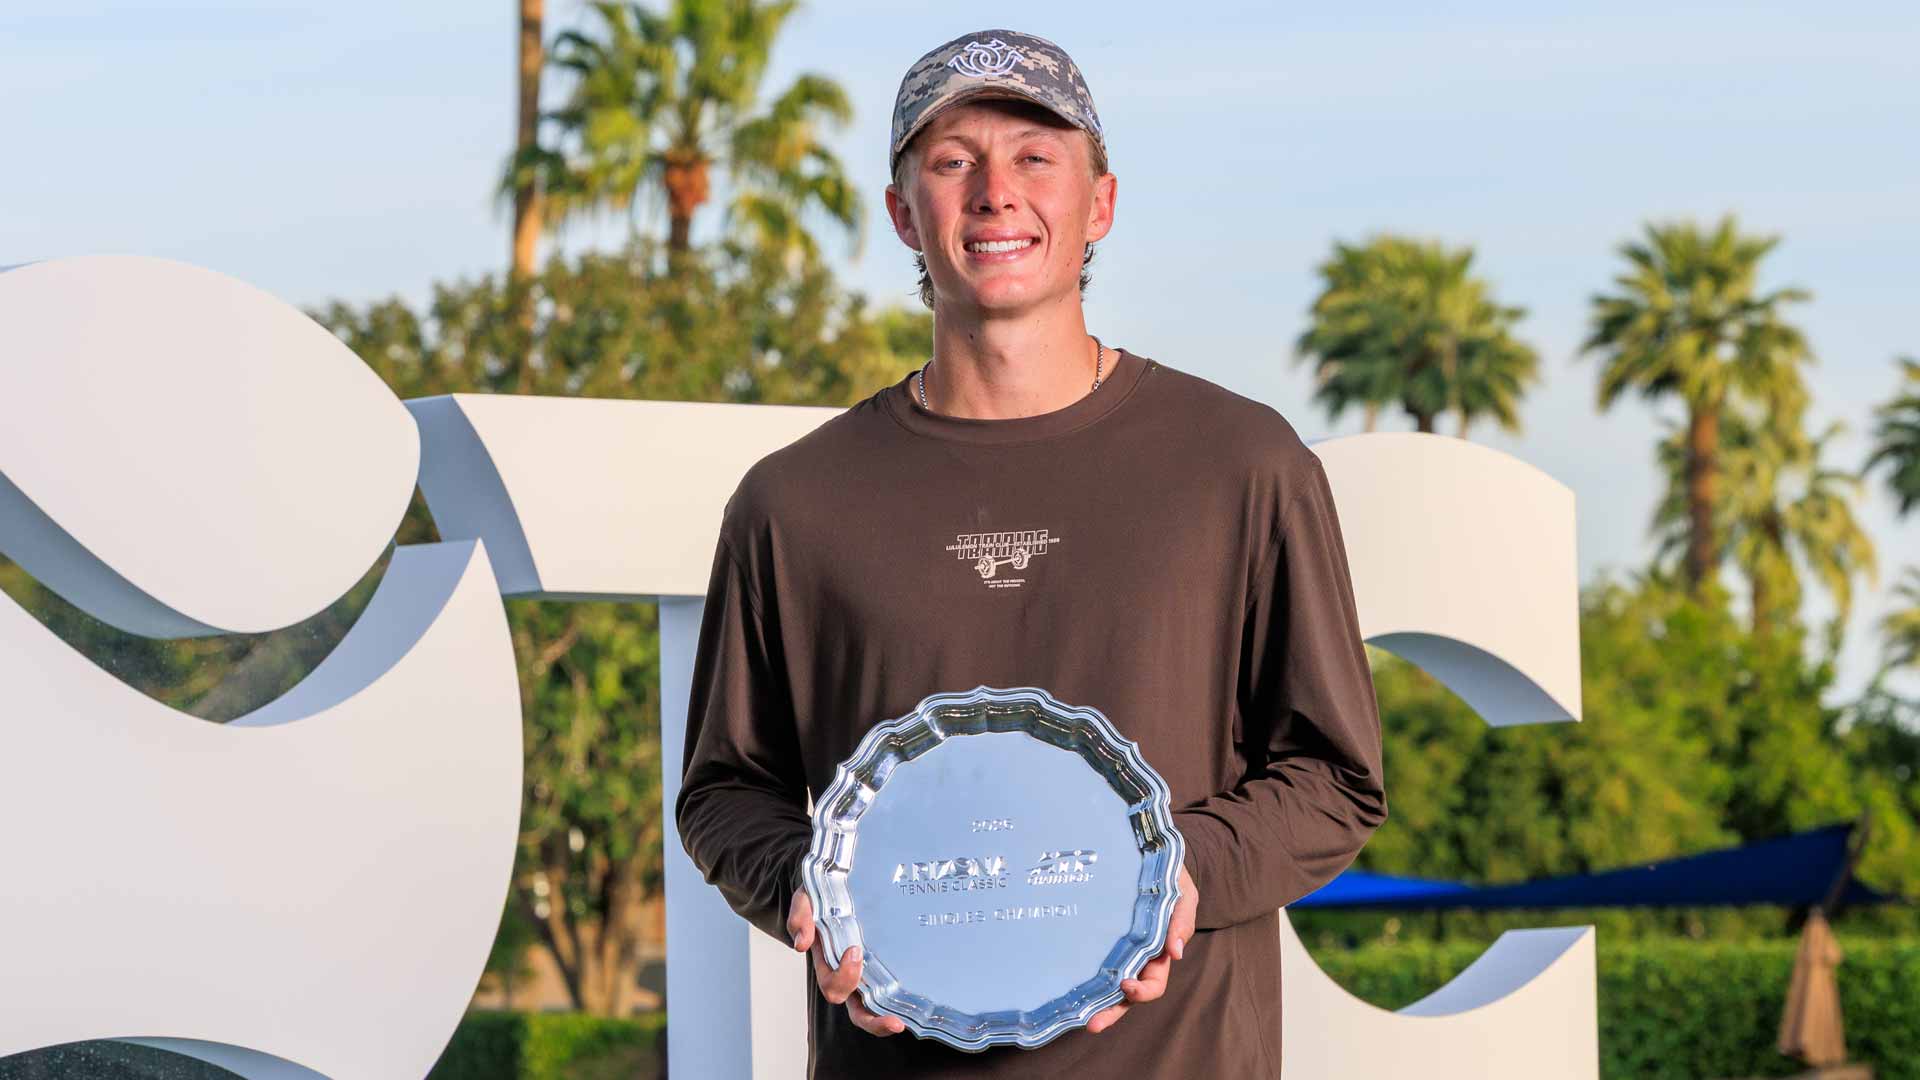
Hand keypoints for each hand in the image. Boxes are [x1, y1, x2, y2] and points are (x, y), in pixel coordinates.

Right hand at [788, 887, 904, 1036]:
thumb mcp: (807, 899)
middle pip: (858, 1011)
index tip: (855, 950)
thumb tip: (801, 944)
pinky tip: (921, 1002)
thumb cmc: (823, 896)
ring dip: (887, 1020)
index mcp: (829, 963)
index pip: (834, 985)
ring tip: (902, 1022)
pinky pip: (894, 990)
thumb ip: (801, 916)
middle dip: (873, 1021)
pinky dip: (903, 1002)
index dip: (844, 976)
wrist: (841, 884)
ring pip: (876, 1009)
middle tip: (893, 1021)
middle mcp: (850, 975)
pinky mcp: (888, 965)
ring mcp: (870, 973)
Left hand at [1086, 860, 1197, 1034]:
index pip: (1153, 982)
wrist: (1149, 855)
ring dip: (1094, 1003)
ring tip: (1077, 1017)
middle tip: (1091, 1023)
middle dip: (1111, 1011)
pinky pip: (1091, 961)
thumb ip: (1181, 921)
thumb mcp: (1183, 895)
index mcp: (1159, 952)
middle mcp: (1137, 958)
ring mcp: (1116, 949)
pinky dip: (1082, 977)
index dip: (1142, 990)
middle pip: (1126, 995)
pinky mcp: (1098, 938)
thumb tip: (1175, 953)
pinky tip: (1063, 985)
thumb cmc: (1171, 878)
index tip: (1126, 984)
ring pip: (1106, 984)